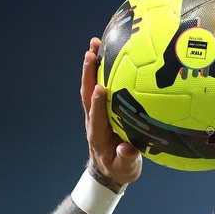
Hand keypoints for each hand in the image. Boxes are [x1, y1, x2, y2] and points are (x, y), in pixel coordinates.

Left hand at [81, 37, 141, 190]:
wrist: (109, 170)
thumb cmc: (119, 169)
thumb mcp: (125, 169)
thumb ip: (126, 159)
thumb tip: (126, 149)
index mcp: (99, 135)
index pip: (97, 116)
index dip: (98, 103)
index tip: (101, 89)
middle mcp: (94, 120)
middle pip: (87, 94)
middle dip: (88, 73)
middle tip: (91, 52)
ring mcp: (96, 113)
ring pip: (91, 86)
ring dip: (91, 66)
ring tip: (95, 43)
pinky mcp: (101, 108)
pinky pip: (99, 86)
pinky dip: (100, 70)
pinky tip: (107, 53)